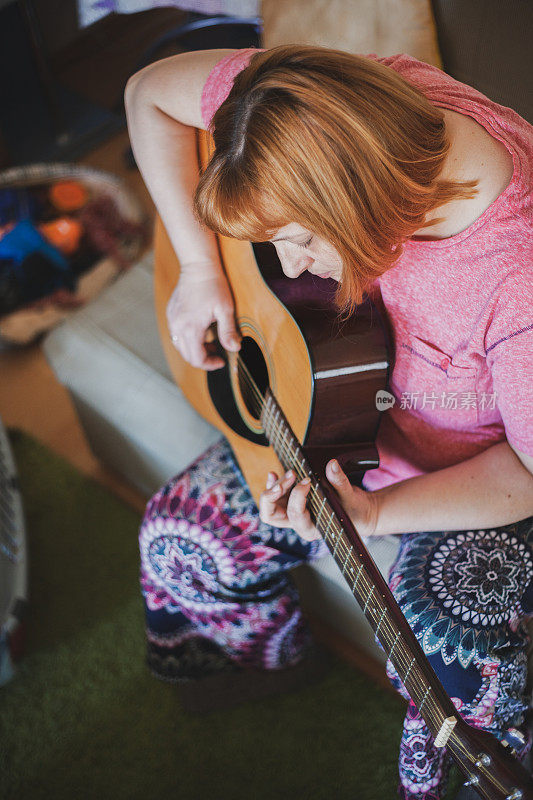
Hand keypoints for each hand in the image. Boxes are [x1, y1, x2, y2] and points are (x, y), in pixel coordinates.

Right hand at [166, 270, 240, 369]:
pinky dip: (188, 339)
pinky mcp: (171, 314)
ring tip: (210, 342)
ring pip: (180, 346)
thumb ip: (228, 331)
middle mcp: (177, 327)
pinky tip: (200, 331)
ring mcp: (172, 320)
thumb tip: (235, 348)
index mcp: (191, 328)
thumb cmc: (214, 286)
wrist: (198, 266)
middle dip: (203, 359)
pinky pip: (176, 335)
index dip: (210, 364)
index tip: (221, 360)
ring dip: (195, 349)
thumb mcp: (225, 309)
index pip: (197, 358)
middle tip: (217, 353)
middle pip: (187, 356)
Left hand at [258, 460, 378, 541]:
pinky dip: (273, 485)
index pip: (295, 514)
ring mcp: (290, 514)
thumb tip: (332, 464)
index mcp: (310, 530)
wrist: (355, 512)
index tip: (308, 480)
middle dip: (274, 494)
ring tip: (290, 473)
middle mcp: (296, 524)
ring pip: (270, 505)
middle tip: (290, 475)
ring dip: (274, 487)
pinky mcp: (290, 503)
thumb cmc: (353, 509)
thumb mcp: (351, 496)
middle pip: (271, 515)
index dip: (297, 496)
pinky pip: (274, 497)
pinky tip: (273, 474)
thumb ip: (340, 482)